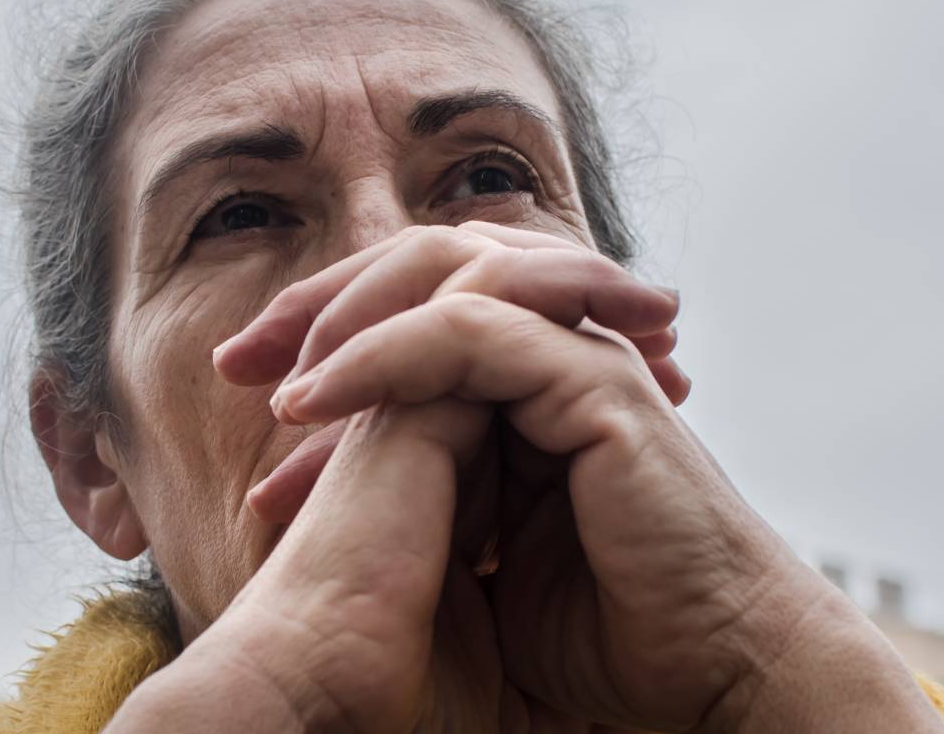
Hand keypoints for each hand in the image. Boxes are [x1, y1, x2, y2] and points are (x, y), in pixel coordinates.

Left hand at [219, 223, 943, 732]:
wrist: (710, 677)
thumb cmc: (610, 636)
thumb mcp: (480, 553)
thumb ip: (425, 495)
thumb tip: (321, 488)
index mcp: (536, 379)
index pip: (419, 309)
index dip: (329, 334)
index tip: (246, 389)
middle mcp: (560, 347)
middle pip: (422, 266)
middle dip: (318, 303)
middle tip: (233, 359)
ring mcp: (583, 354)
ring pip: (444, 273)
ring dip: (342, 317)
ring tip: (271, 381)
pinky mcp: (595, 381)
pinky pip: (469, 328)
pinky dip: (383, 352)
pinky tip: (318, 397)